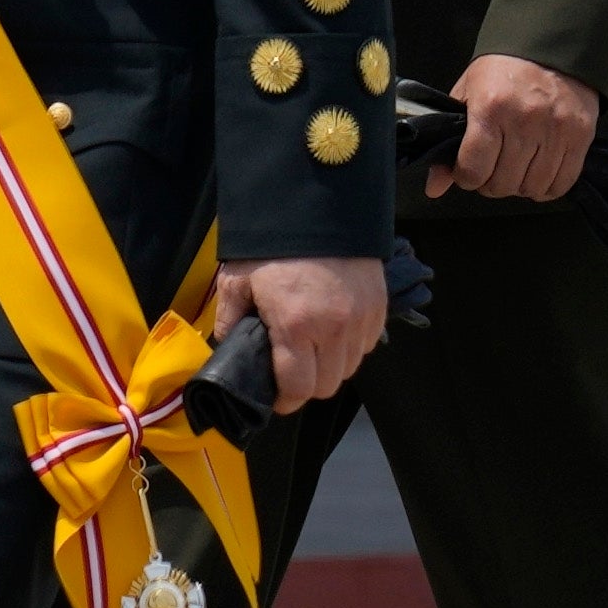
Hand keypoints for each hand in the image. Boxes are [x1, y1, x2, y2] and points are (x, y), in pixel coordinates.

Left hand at [212, 253, 387, 411]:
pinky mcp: (379, 308)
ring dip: (330, 366)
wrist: (317, 207)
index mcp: (296, 326)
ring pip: (350, 368)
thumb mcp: (236, 281)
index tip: (276, 399)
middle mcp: (335, 330)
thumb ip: (230, 320)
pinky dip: (349, 346)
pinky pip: (366, 345)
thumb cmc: (272, 246)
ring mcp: (362, 320)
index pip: (299, 388)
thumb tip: (227, 347)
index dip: (285, 401)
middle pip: (328, 385)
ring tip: (310, 348)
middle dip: (307, 385)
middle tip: (290, 370)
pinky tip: (330, 330)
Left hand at [431, 51, 597, 202]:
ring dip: (518, 187)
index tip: (467, 171)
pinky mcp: (580, 137)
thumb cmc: (501, 72)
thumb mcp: (465, 95)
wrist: (549, 49)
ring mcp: (555, 131)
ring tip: (514, 171)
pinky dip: (546, 187)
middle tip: (490, 171)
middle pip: (503, 183)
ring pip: (532, 186)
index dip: (466, 178)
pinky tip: (536, 174)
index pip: (474, 169)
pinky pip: (562, 182)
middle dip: (490, 184)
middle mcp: (524, 122)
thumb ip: (449, 140)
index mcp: (489, 110)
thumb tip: (435, 187)